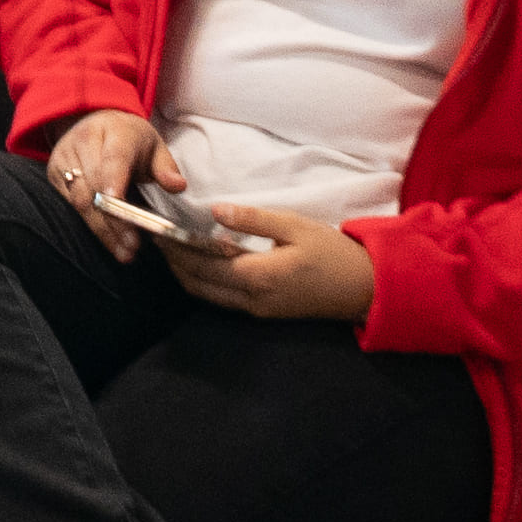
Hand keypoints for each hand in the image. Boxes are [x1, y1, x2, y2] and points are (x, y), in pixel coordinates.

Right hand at [46, 111, 165, 261]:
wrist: (95, 123)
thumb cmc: (130, 140)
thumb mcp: (154, 146)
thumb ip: (166, 167)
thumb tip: (178, 185)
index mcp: (114, 131)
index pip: (113, 159)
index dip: (114, 181)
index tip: (118, 203)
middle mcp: (84, 142)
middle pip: (95, 186)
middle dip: (113, 220)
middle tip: (132, 247)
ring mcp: (64, 158)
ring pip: (79, 200)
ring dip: (101, 229)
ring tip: (124, 252)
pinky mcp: (54, 174)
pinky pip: (69, 205)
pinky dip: (89, 225)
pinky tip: (108, 242)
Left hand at [164, 192, 377, 322]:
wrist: (363, 288)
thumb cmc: (332, 253)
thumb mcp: (294, 226)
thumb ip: (253, 219)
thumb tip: (215, 210)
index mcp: (256, 276)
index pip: (202, 265)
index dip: (176, 251)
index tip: (158, 233)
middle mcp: (251, 299)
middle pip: (198, 285)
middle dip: (175, 264)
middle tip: (158, 240)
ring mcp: (258, 310)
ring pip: (209, 295)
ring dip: (188, 275)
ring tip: (174, 249)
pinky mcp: (265, 312)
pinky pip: (225, 299)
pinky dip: (207, 281)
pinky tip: (204, 262)